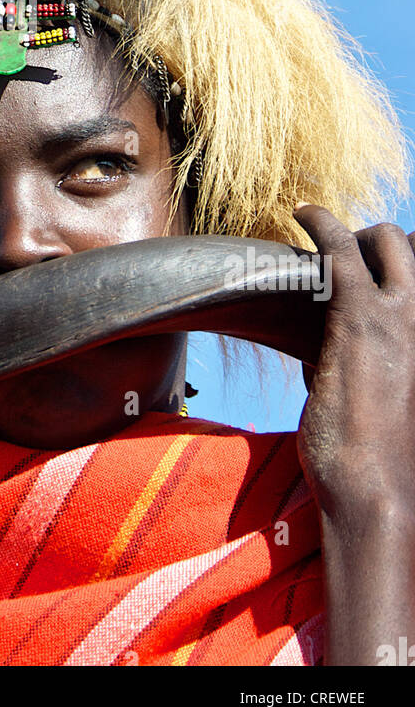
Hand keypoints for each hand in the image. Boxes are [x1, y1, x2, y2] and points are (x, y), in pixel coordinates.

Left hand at [293, 205, 414, 517]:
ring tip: (320, 228)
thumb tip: (319, 354)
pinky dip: (321, 223)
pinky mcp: (360, 318)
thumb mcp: (382, 405)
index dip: (396, 271)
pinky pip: (341, 249)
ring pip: (388, 240)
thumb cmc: (376, 462)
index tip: (368, 270)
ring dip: (354, 231)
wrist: (377, 493)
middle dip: (380, 242)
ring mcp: (402, 318)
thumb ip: (361, 368)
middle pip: (414, 252)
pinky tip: (303, 213)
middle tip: (345, 250)